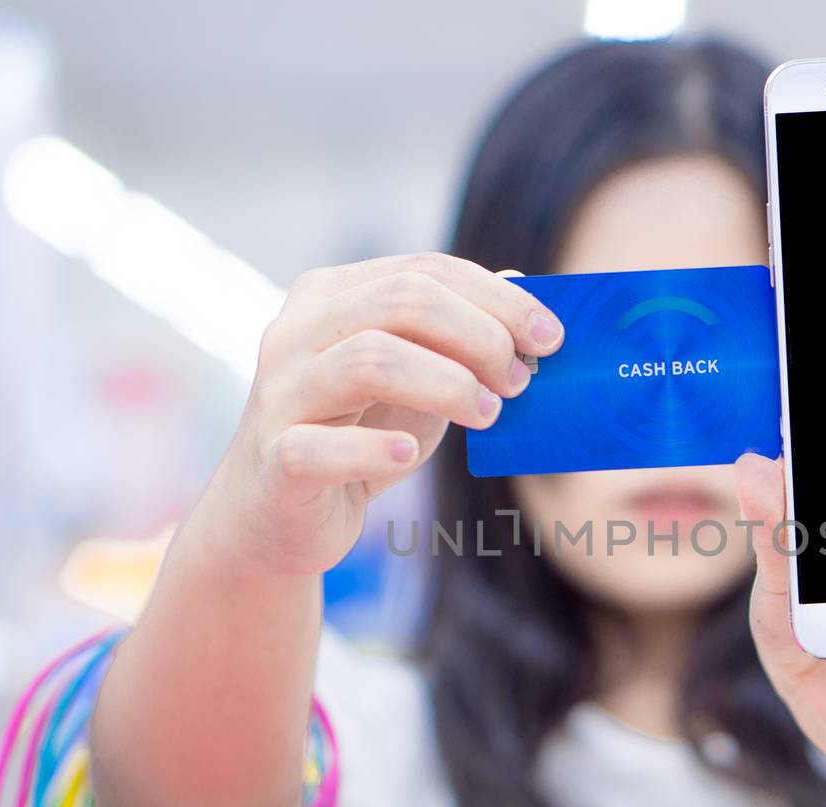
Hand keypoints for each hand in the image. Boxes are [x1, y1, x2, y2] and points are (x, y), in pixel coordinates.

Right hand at [200, 253, 562, 576]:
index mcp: (332, 295)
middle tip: (520, 380)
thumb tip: (523, 280)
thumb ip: (459, 329)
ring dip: (448, 386)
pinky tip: (408, 455)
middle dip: (481, 337)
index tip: (551, 338)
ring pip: (370, 360)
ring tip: (488, 415)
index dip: (498, 299)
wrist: (278, 516)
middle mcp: (297, 331)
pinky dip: (373, 452)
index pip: (425, 271)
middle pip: (403, 302)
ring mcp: (280, 394)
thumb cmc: (357, 434)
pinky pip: (320, 448)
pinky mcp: (274, 459)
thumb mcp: (417, 374)